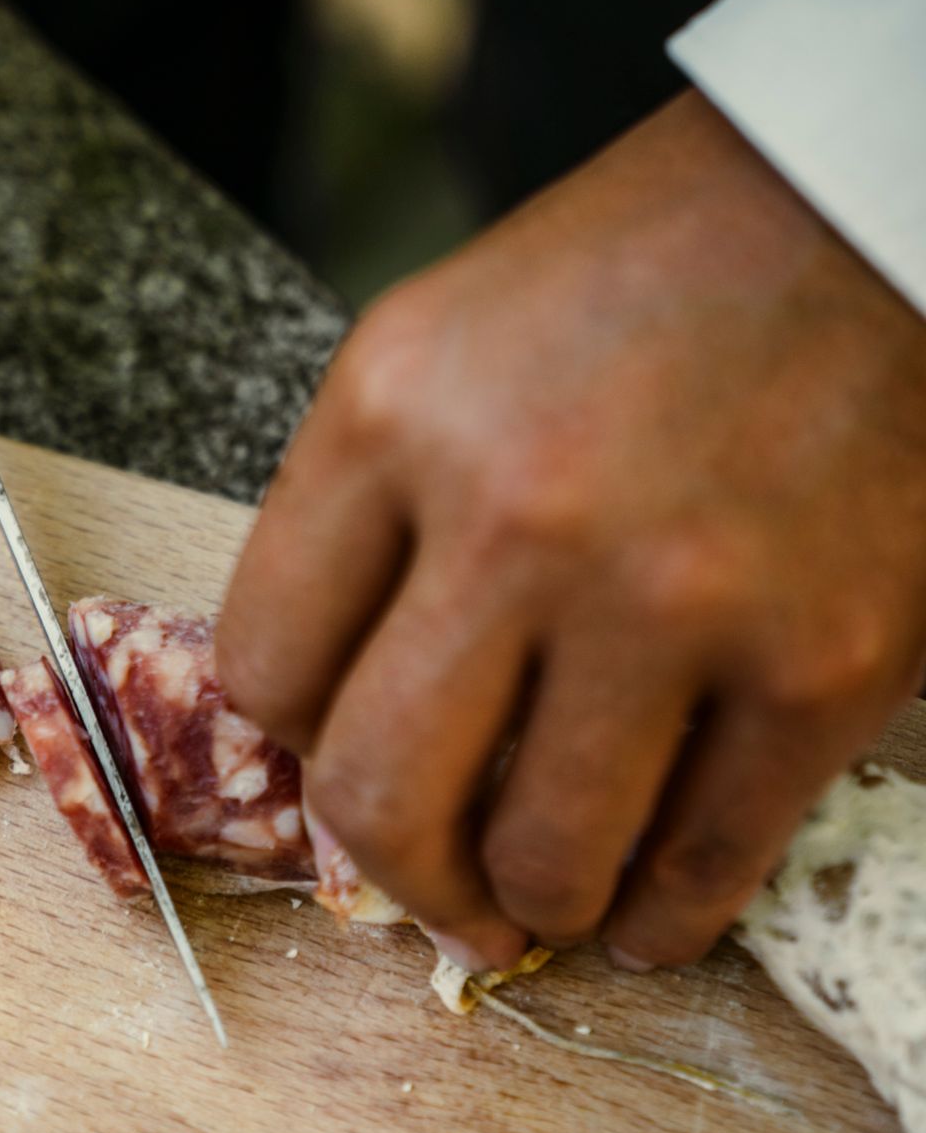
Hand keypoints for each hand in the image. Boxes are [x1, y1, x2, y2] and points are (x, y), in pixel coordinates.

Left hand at [217, 93, 925, 971]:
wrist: (869, 215)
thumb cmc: (652, 277)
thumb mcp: (450, 342)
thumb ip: (380, 514)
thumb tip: (342, 720)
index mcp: (392, 413)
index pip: (266, 666)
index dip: (301, 744)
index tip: (346, 762)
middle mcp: (514, 511)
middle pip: (380, 794)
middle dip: (408, 874)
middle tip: (446, 889)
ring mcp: (669, 599)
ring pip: (543, 860)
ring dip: (541, 901)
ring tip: (559, 889)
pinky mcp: (818, 668)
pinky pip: (702, 863)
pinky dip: (666, 917)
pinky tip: (656, 904)